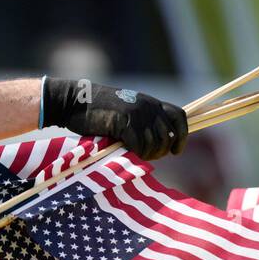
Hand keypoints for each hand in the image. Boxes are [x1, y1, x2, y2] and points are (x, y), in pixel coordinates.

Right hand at [40, 77, 187, 159]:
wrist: (76, 101)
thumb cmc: (98, 111)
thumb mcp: (127, 113)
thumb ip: (143, 123)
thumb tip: (159, 145)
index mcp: (151, 102)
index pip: (180, 117)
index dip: (182, 136)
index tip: (176, 150)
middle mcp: (149, 106)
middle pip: (168, 136)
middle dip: (160, 151)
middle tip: (147, 157)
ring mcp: (138, 113)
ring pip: (154, 143)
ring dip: (147, 155)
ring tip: (135, 155)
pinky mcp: (125, 122)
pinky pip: (139, 145)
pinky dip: (135, 153)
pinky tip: (126, 152)